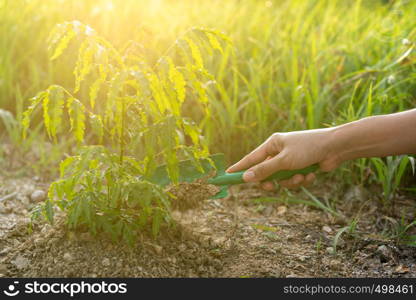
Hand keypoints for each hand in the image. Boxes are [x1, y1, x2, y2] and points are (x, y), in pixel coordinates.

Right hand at [226, 128, 340, 189]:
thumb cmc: (308, 148)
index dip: (239, 167)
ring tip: (300, 176)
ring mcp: (290, 161)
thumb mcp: (284, 161)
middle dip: (271, 181)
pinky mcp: (300, 168)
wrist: (336, 148)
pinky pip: (293, 180)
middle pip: (265, 173)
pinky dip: (301, 180)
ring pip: (281, 180)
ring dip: (290, 181)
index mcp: (272, 144)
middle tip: (271, 187)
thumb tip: (246, 178)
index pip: (251, 158)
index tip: (227, 174)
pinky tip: (310, 174)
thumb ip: (265, 170)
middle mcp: (279, 152)